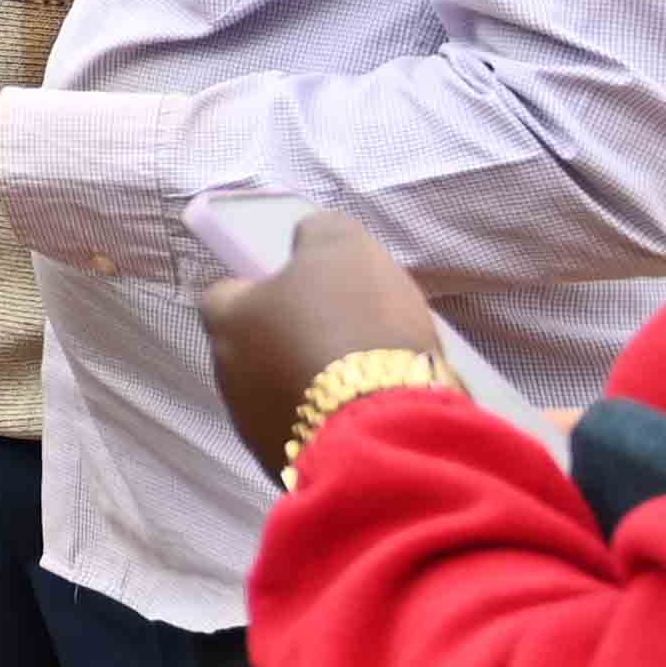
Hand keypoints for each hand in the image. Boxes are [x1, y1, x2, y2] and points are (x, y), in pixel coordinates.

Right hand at [206, 211, 448, 476]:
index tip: (267, 294)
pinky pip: (388, 363)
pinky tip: (343, 408)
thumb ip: (228, 296)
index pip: (312, 228)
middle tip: (281, 346)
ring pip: (367, 323)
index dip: (286, 256)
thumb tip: (241, 294)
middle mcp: (391, 272)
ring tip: (311, 387)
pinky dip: (367, 378)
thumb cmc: (291, 358)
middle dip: (317, 307)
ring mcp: (420, 322)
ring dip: (343, 345)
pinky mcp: (437, 370)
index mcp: (341, 244)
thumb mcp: (228, 322)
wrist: (370, 438)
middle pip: (344, 282)